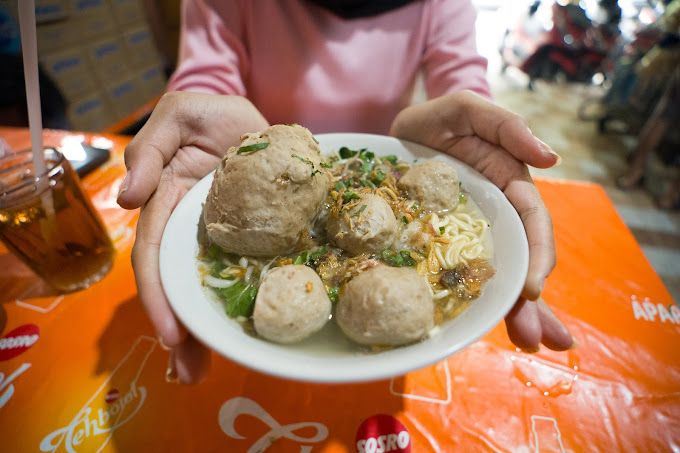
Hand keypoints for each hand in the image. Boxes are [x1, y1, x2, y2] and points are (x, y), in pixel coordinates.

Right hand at [117, 92, 268, 382]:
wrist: (252, 116)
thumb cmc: (209, 114)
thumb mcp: (177, 118)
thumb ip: (150, 152)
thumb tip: (128, 199)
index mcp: (166, 203)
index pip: (155, 256)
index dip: (159, 295)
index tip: (172, 333)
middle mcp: (188, 229)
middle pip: (177, 285)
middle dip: (179, 330)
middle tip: (189, 372)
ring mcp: (220, 238)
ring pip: (207, 288)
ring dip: (204, 332)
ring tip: (203, 372)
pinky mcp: (251, 239)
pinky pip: (244, 275)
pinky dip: (240, 307)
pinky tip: (245, 339)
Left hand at [389, 90, 573, 351]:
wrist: (404, 131)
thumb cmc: (438, 118)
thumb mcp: (466, 110)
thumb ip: (505, 126)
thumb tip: (549, 158)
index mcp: (508, 183)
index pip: (531, 222)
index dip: (536, 254)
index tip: (532, 289)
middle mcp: (498, 212)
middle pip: (523, 257)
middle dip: (532, 299)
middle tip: (535, 336)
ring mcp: (476, 230)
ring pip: (502, 273)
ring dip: (516, 310)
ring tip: (527, 341)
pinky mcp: (450, 241)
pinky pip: (466, 273)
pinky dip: (479, 301)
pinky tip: (484, 328)